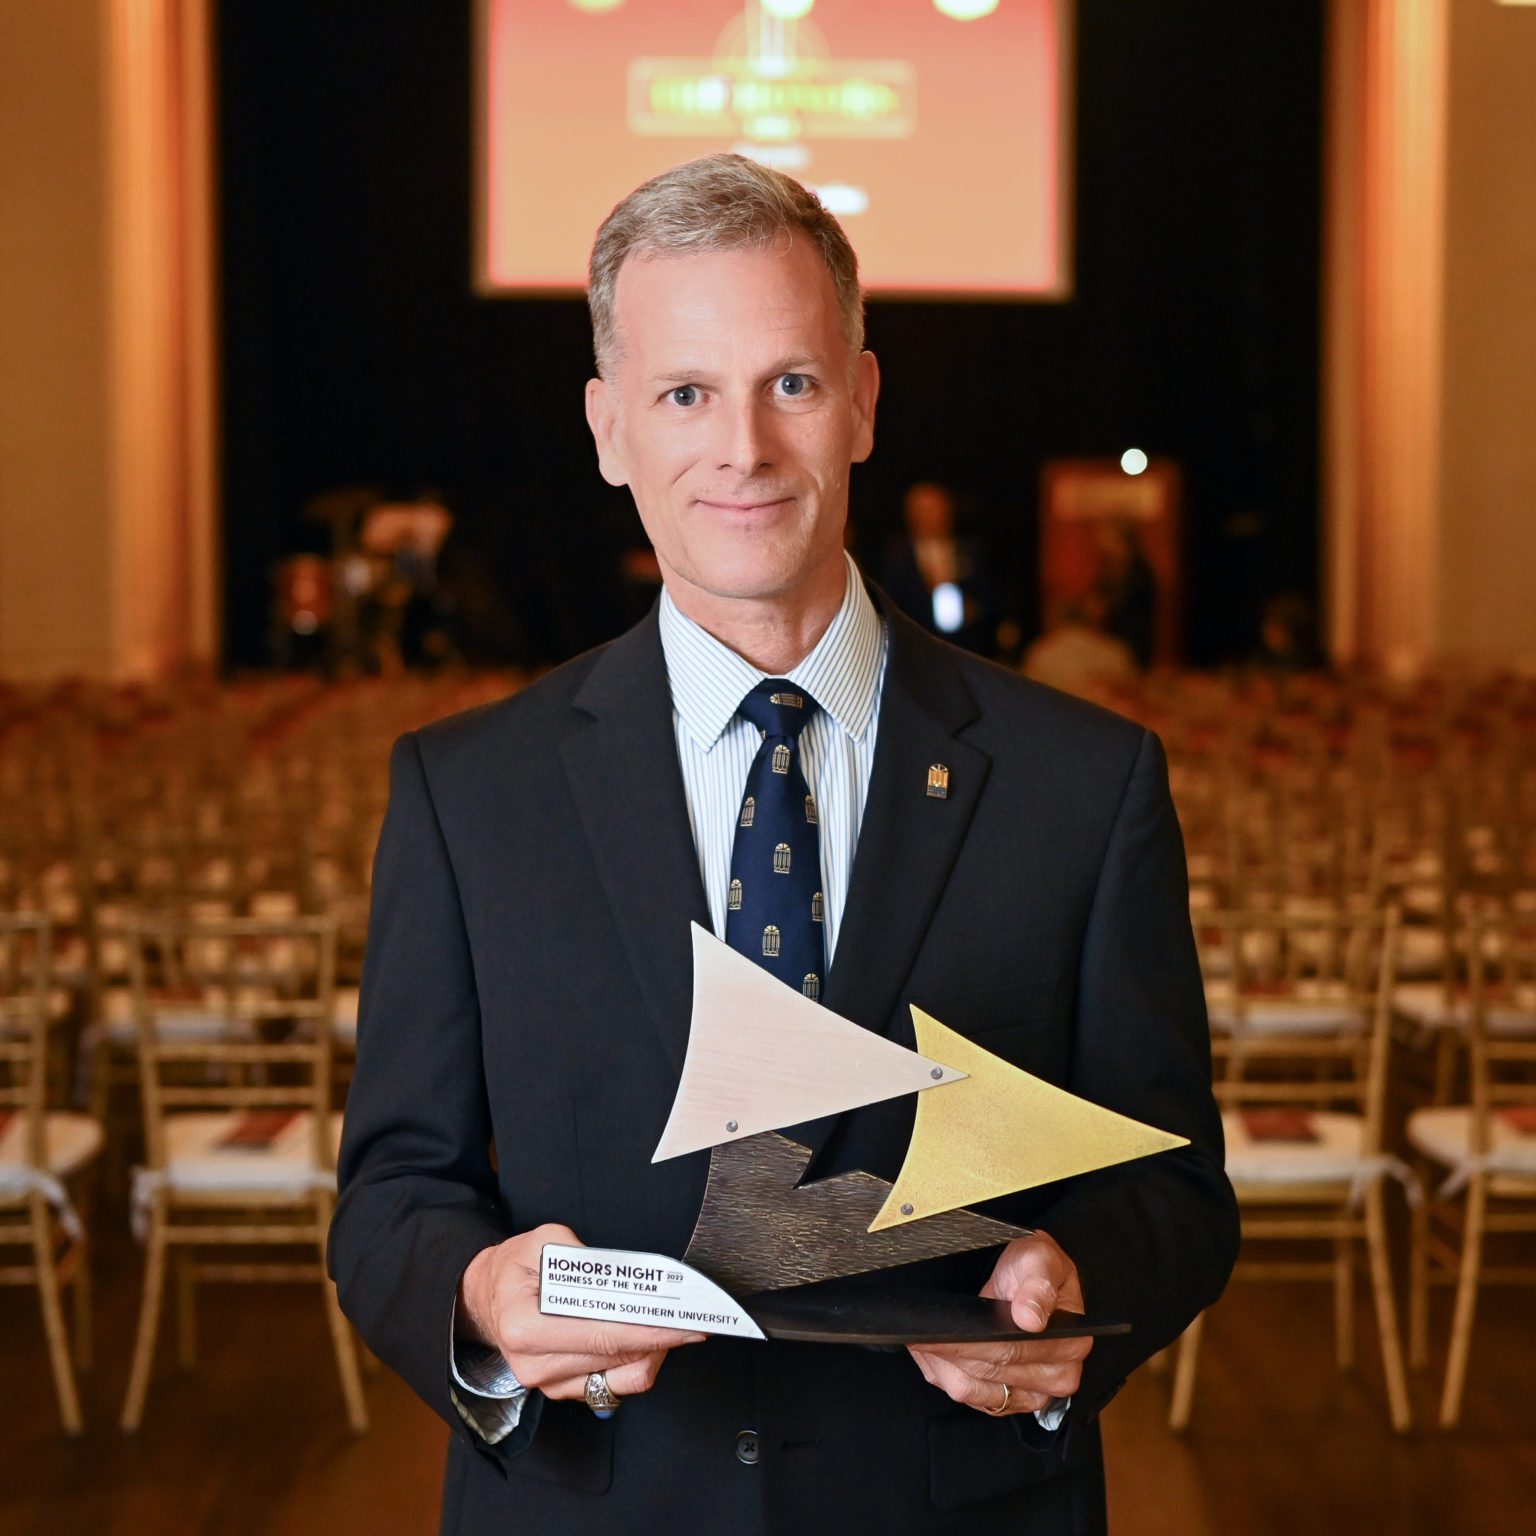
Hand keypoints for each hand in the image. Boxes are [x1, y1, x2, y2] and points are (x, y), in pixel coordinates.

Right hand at [457, 1224, 704, 1404]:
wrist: (488, 1298)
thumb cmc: (515, 1268)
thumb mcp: (542, 1241)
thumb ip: (582, 1256)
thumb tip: (624, 1276)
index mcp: (525, 1328)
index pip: (604, 1335)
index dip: (652, 1329)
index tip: (687, 1322)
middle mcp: (536, 1365)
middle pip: (618, 1358)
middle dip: (662, 1338)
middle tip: (695, 1318)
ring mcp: (549, 1385)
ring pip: (622, 1378)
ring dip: (654, 1352)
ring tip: (673, 1325)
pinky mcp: (564, 1390)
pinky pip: (614, 1386)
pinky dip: (638, 1363)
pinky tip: (650, 1340)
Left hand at [908, 1231, 1089, 1417]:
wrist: (1030, 1276)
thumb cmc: (1036, 1267)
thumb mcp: (1041, 1259)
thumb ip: (1038, 1284)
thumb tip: (1030, 1318)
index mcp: (1070, 1344)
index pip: (1011, 1349)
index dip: (970, 1341)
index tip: (941, 1330)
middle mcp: (1057, 1376)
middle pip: (989, 1370)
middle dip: (950, 1350)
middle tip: (919, 1331)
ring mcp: (1033, 1393)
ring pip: (973, 1389)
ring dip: (943, 1365)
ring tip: (922, 1339)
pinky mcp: (1010, 1400)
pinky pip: (969, 1396)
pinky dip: (945, 1375)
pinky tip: (933, 1353)